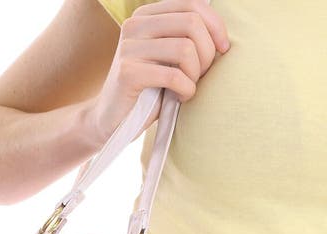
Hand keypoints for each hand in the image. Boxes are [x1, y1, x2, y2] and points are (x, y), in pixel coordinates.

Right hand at [84, 0, 230, 145]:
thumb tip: (220, 31)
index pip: (193, 4)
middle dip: (207, 52)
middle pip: (192, 23)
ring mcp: (129, 48)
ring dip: (195, 74)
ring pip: (185, 49)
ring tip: (187, 87)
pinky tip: (180, 98)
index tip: (223, 50)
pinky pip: (173, 76)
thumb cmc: (147, 91)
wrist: (112, 120)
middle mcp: (135, 25)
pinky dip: (185, 90)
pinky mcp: (128, 73)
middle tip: (201, 75)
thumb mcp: (168, 58)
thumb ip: (186, 38)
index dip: (216, 26)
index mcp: (146, 15)